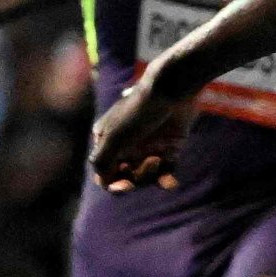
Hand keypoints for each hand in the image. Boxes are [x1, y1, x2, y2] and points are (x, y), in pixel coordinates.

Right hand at [88, 67, 196, 189]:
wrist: (171, 90)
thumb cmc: (138, 111)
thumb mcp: (114, 136)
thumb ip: (103, 160)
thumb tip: (103, 181)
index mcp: (105, 141)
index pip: (104, 172)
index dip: (113, 184)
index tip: (125, 186)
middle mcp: (125, 146)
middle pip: (126, 176)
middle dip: (136, 177)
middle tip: (149, 163)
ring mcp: (147, 147)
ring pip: (146, 176)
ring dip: (151, 174)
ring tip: (158, 159)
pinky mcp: (169, 147)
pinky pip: (165, 170)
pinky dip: (166, 179)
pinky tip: (171, 183)